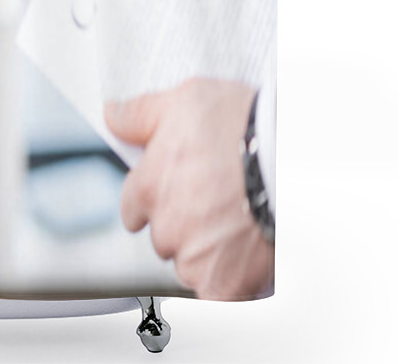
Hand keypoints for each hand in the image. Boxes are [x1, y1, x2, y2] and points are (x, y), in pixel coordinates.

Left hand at [105, 78, 273, 299]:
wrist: (287, 155)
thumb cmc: (240, 124)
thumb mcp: (183, 100)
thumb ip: (140, 114)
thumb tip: (111, 116)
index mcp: (148, 185)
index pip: (132, 206)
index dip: (153, 198)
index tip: (173, 190)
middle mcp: (165, 225)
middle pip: (163, 236)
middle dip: (182, 223)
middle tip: (213, 201)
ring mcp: (193, 256)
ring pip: (189, 264)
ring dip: (206, 252)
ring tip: (236, 223)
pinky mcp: (224, 282)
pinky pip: (214, 296)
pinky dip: (225, 286)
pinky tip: (237, 268)